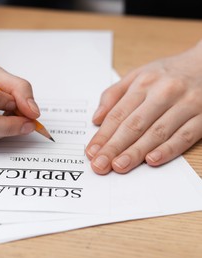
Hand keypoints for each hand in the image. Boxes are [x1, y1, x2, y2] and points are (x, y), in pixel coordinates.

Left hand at [86, 41, 201, 173]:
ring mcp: (185, 104)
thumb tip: (96, 118)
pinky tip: (152, 160)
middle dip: (114, 147)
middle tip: (99, 165)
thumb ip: (114, 94)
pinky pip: (184, 135)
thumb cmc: (169, 73)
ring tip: (119, 166)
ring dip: (136, 151)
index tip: (91, 151)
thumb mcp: (138, 74)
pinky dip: (168, 149)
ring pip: (157, 132)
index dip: (103, 135)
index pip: (118, 113)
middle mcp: (163, 92)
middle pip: (134, 124)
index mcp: (144, 82)